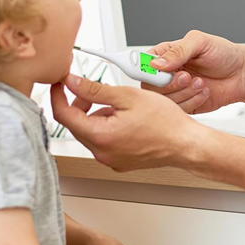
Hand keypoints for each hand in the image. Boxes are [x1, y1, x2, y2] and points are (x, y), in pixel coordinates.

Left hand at [51, 75, 199, 170]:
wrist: (186, 144)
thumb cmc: (165, 122)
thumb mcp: (127, 96)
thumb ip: (95, 89)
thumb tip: (72, 82)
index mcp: (100, 136)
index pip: (63, 115)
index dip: (58, 95)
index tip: (60, 83)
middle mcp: (102, 153)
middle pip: (76, 125)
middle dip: (79, 104)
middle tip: (93, 89)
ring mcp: (110, 160)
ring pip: (90, 132)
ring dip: (95, 115)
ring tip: (118, 104)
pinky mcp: (119, 162)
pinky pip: (103, 142)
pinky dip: (106, 127)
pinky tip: (124, 118)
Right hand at [143, 30, 244, 113]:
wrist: (242, 74)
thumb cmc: (223, 54)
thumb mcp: (200, 42)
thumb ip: (178, 51)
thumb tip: (157, 63)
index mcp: (165, 55)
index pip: (143, 63)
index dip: (144, 69)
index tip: (155, 72)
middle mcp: (167, 74)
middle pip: (149, 87)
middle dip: (168, 84)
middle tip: (186, 76)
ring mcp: (175, 91)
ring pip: (164, 101)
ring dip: (184, 92)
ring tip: (200, 82)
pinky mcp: (185, 105)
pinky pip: (179, 110)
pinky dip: (193, 101)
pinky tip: (204, 91)